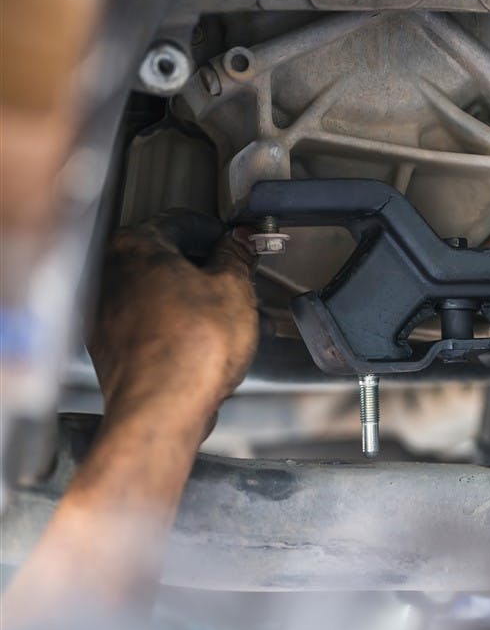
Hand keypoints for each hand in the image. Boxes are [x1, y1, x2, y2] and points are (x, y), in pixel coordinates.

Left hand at [87, 211, 258, 443]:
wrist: (163, 408)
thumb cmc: (191, 348)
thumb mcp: (234, 289)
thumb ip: (237, 257)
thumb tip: (240, 243)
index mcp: (135, 246)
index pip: (182, 221)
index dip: (219, 232)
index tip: (238, 244)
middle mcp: (110, 274)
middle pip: (170, 259)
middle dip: (212, 272)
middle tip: (242, 281)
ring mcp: (107, 313)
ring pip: (164, 295)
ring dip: (202, 302)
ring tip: (241, 319)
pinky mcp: (113, 347)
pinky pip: (155, 324)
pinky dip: (184, 326)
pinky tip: (215, 342)